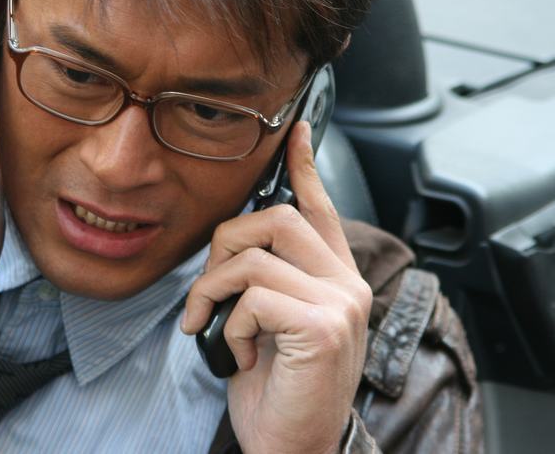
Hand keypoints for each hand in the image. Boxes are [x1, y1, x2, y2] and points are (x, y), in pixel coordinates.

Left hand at [181, 122, 371, 453]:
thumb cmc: (276, 386)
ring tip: (209, 325)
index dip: (305, 166)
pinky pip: (250, 298)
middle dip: (225, 243)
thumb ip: (266, 280)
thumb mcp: (269, 323)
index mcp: (334, 278)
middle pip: (277, 218)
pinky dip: (226, 326)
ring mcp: (340, 304)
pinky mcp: (322, 327)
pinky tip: (238, 355)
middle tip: (208, 288)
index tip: (295, 131)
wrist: (293, 444)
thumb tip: (233, 244)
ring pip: (253, 257)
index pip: (320, 208)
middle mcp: (346, 284)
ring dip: (212, 290)